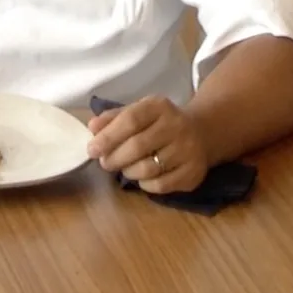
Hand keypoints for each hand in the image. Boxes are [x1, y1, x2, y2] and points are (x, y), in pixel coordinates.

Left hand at [87, 95, 210, 193]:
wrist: (201, 133)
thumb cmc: (158, 123)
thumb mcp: (136, 112)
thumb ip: (112, 118)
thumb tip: (92, 128)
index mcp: (159, 106)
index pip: (130, 120)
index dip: (108, 137)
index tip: (92, 150)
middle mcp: (177, 126)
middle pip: (137, 147)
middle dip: (114, 158)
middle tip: (105, 162)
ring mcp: (188, 150)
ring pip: (148, 169)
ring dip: (128, 172)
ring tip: (124, 168)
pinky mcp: (194, 173)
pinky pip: (161, 186)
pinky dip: (144, 184)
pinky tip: (142, 177)